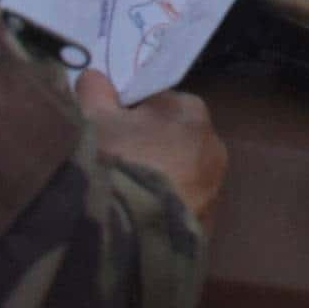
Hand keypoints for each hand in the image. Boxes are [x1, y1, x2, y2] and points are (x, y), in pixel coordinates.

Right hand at [78, 70, 229, 238]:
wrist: (135, 231)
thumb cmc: (116, 161)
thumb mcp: (94, 120)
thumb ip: (95, 92)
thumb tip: (94, 76)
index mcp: (190, 110)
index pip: (157, 103)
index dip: (128, 116)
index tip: (108, 133)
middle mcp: (213, 144)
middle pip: (170, 139)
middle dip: (146, 148)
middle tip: (113, 166)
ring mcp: (214, 187)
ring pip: (178, 174)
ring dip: (157, 180)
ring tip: (124, 196)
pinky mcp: (208, 223)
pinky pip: (180, 206)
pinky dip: (162, 208)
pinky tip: (138, 218)